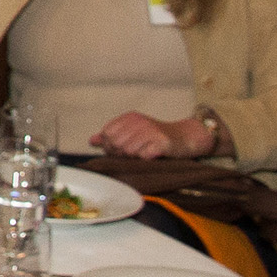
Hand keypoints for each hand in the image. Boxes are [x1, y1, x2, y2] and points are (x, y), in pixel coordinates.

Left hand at [90, 111, 212, 159]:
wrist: (184, 137)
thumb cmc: (156, 137)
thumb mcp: (133, 132)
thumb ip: (112, 136)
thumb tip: (92, 140)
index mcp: (130, 117)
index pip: (107, 133)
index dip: (109, 146)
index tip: (120, 150)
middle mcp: (139, 122)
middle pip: (116, 144)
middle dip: (121, 154)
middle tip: (134, 154)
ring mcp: (150, 131)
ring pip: (128, 152)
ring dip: (134, 158)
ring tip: (144, 153)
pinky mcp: (161, 142)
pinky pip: (143, 156)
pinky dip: (146, 159)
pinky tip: (152, 155)